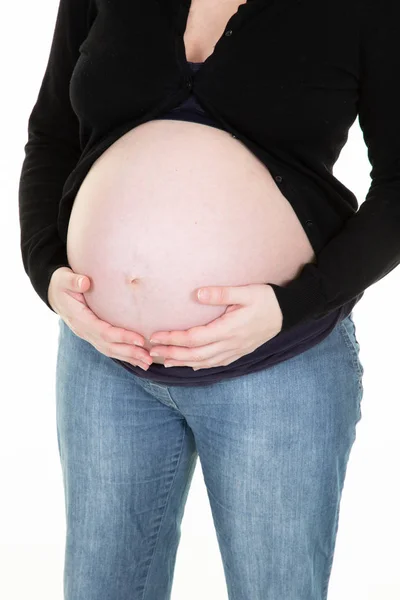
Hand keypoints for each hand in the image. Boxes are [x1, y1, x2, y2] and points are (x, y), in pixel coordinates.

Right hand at [48, 267, 152, 370]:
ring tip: (147, 363)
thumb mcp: (64, 279)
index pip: (104, 332)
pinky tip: (137, 360)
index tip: (140, 339)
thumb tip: (85, 282)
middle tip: (149, 358)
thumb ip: (74, 281)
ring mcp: (88, 335)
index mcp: (79, 319)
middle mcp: (84, 331)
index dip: (122, 337)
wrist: (54, 293)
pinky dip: (123, 355)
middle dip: (130, 353)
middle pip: (109, 346)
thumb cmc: (62, 284)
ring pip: (110, 350)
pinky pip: (109, 348)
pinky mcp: (93, 336)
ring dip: (129, 357)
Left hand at [149, 284, 282, 369]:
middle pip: (195, 354)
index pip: (194, 338)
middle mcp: (230, 344)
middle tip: (152, 351)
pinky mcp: (239, 352)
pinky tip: (192, 365)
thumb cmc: (266, 300)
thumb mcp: (246, 292)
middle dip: (172, 353)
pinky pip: (217, 363)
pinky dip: (201, 365)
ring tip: (166, 361)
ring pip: (204, 362)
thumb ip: (221, 293)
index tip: (155, 336)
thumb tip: (197, 294)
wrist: (288, 314)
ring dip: (184, 362)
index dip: (173, 339)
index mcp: (228, 329)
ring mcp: (235, 351)